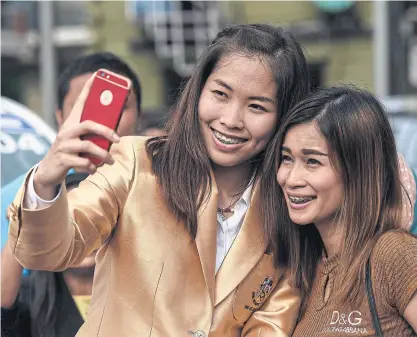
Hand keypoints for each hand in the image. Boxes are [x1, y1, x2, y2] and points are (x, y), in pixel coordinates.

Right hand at [34, 72, 119, 197]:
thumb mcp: (80, 141)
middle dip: (106, 131)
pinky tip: (94, 169)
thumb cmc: (70, 153)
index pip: (80, 102)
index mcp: (72, 123)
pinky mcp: (61, 159)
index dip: (88, 89)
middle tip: (118, 140)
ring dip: (103, 155)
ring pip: (88, 146)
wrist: (49, 170)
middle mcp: (66, 131)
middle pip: (88, 125)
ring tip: (110, 161)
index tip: (97, 75)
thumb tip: (116, 137)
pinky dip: (91, 167)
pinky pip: (82, 162)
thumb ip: (94, 137)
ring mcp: (63, 145)